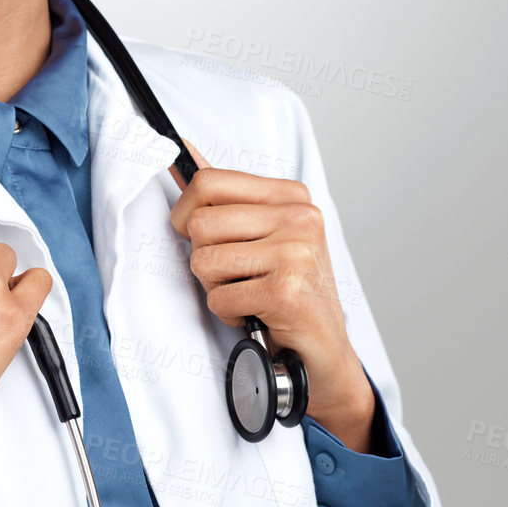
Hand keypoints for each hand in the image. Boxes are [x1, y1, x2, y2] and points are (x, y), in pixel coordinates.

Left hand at [168, 139, 374, 450]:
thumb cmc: (289, 292)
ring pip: (204, 262)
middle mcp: (299, 218)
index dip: (185, 212)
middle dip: (203, 259)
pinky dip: (229, 313)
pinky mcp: (287, 290)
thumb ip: (225, 197)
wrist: (323, 352)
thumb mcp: (262, 235)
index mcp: (291, 196)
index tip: (197, 235)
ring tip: (249, 294)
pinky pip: (219, 298)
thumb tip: (184, 154)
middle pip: (199, 224)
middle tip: (235, 276)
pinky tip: (257, 313)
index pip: (208, 181)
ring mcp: (296, 252)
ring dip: (216, 289)